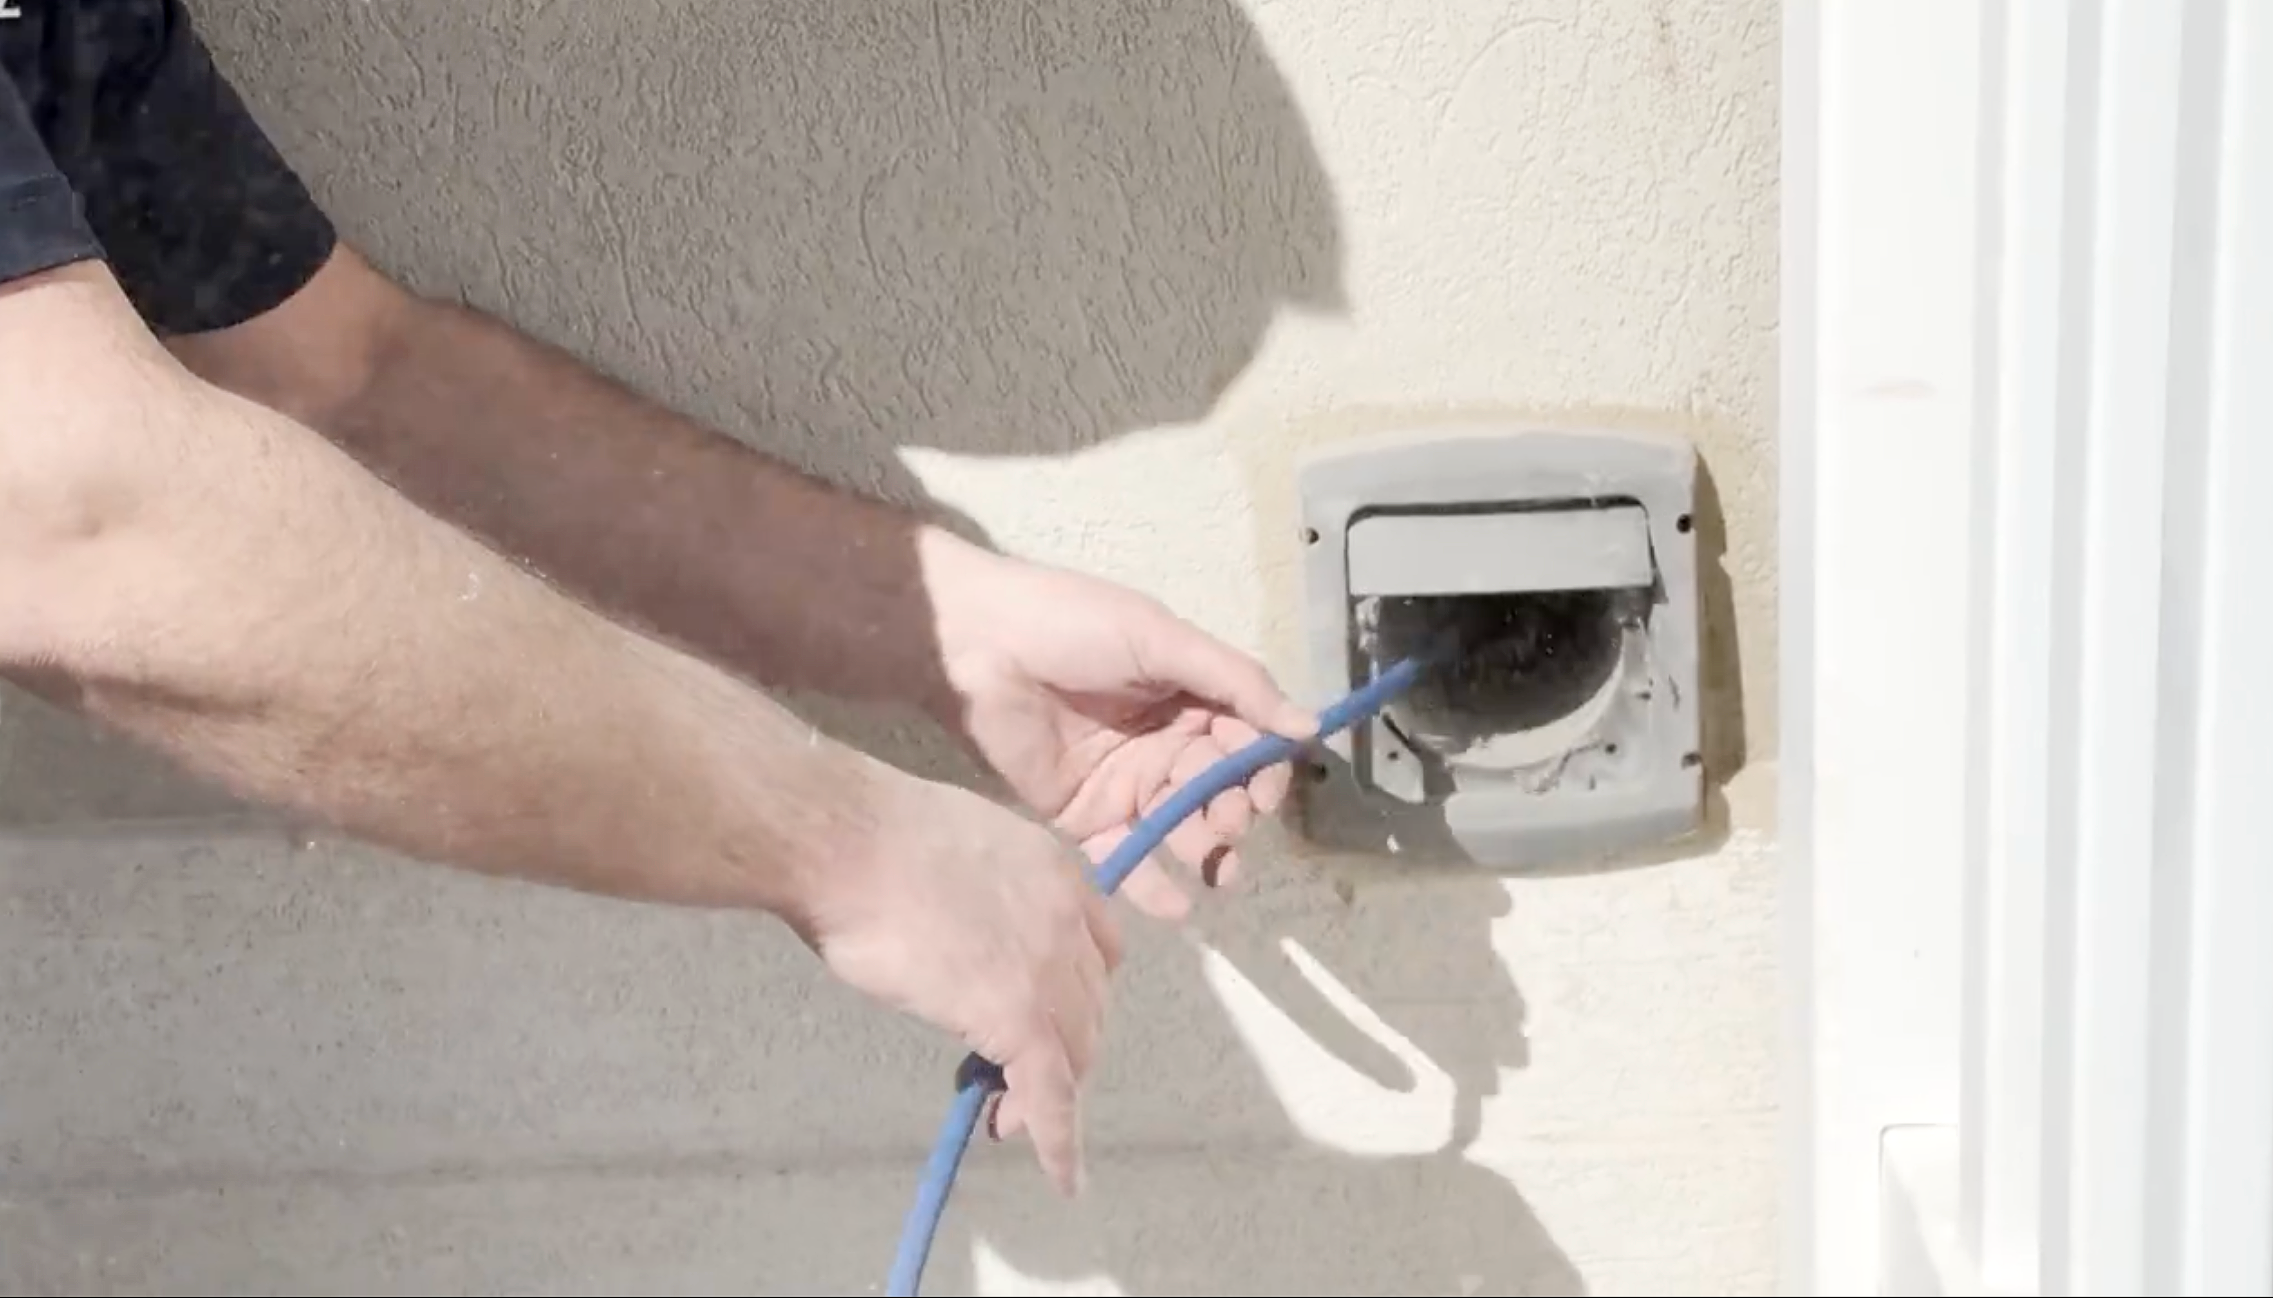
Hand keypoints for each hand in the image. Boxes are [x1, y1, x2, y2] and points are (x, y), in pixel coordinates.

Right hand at [784, 768, 1120, 1195]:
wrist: (846, 844)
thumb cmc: (870, 840)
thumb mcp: (958, 853)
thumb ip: (982, 898)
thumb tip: (957, 935)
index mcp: (1055, 869)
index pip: (1099, 949)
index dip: (1077, 994)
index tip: (1050, 1018)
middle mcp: (1069, 918)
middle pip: (1090, 1007)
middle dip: (1064, 1049)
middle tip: (1015, 1081)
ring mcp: (1049, 969)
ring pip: (1075, 1053)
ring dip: (1051, 1094)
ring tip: (1009, 1122)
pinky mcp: (1019, 1019)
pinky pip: (1052, 1094)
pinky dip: (1058, 1141)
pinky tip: (1060, 1174)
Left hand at [928, 542, 1317, 920]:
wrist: (973, 645)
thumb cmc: (1069, 625)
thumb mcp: (1160, 638)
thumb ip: (1235, 683)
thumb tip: (1309, 727)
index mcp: (1190, 695)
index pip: (1247, 741)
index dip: (1262, 770)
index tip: (1265, 790)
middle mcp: (1165, 742)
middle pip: (1218, 790)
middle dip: (1233, 811)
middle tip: (1229, 822)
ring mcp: (1126, 783)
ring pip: (1181, 826)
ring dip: (1204, 848)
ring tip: (1212, 863)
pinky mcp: (1084, 817)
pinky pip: (1127, 855)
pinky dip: (1152, 883)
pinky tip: (1177, 906)